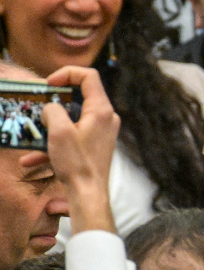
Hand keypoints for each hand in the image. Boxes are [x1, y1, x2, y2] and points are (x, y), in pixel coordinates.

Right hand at [41, 66, 119, 232]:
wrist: (88, 195)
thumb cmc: (77, 164)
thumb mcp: (59, 131)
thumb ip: (53, 110)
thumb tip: (51, 107)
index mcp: (102, 110)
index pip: (89, 76)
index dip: (67, 74)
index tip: (48, 84)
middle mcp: (106, 118)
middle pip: (80, 97)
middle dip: (54, 101)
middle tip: (38, 106)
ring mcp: (102, 133)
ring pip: (72, 119)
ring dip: (50, 125)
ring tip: (32, 133)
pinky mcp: (95, 146)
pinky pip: (73, 137)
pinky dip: (54, 144)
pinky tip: (31, 159)